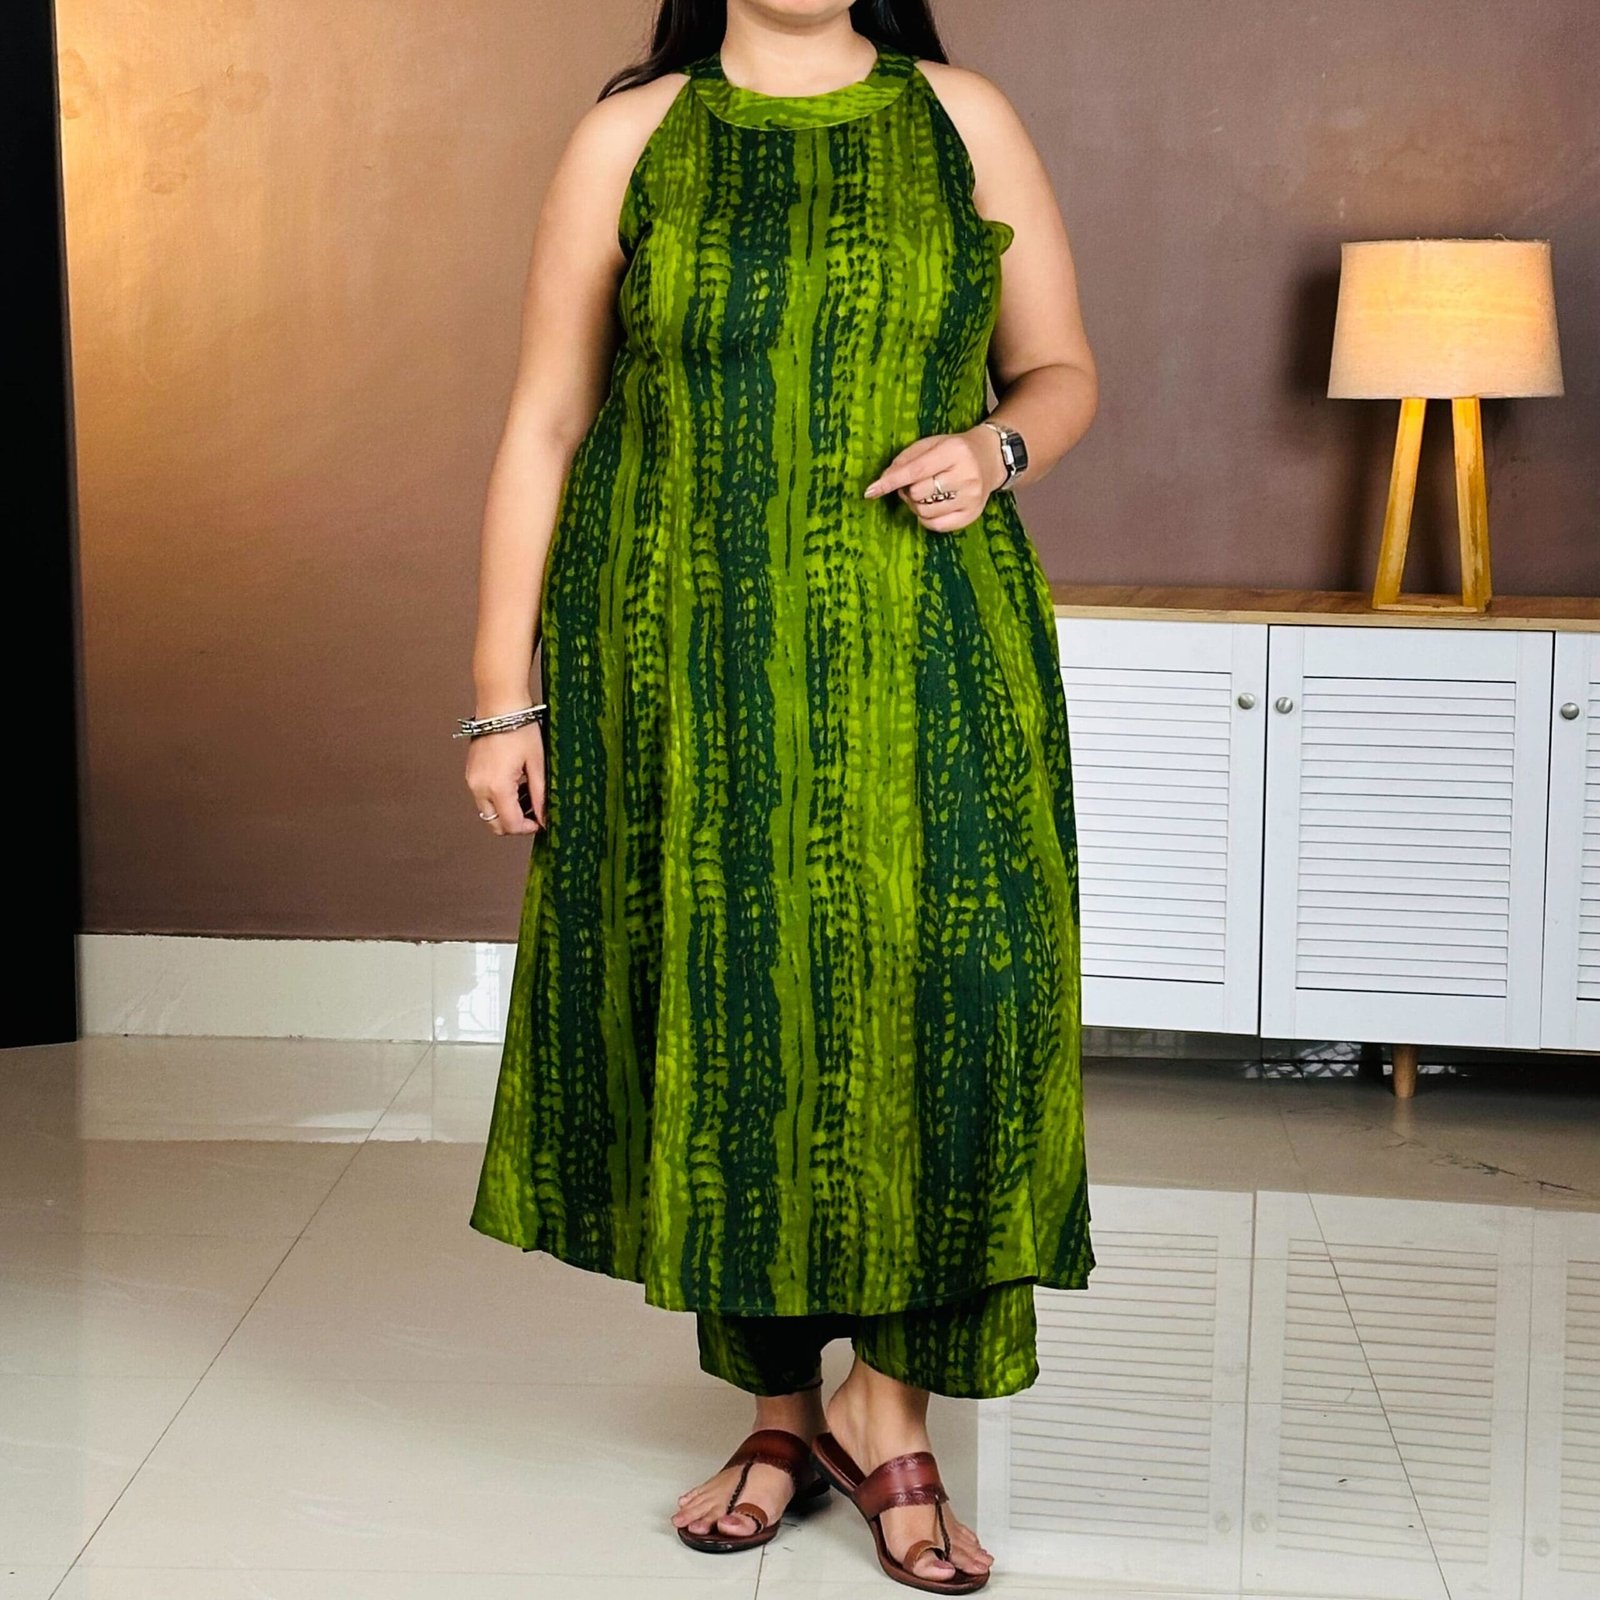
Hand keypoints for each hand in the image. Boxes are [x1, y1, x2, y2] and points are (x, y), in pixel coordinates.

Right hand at [465, 722, 545, 836]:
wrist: (500, 706)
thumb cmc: (520, 730)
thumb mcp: (537, 764)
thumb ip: (540, 795)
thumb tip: (544, 817)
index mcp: (497, 787)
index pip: (511, 824)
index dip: (528, 828)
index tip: (541, 822)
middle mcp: (479, 787)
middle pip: (495, 824)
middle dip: (515, 823)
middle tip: (534, 812)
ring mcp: (472, 781)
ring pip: (488, 812)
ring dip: (506, 812)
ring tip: (527, 794)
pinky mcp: (470, 773)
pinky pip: (483, 797)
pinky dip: (498, 799)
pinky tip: (515, 784)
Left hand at [862, 426, 1006, 532]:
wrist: (990, 458)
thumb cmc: (954, 450)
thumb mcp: (931, 444)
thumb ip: (905, 459)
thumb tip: (883, 479)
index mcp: (954, 451)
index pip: (915, 470)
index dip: (890, 482)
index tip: (870, 491)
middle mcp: (966, 475)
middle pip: (918, 494)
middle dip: (907, 491)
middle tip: (912, 485)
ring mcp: (972, 497)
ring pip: (925, 512)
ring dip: (916, 505)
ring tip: (924, 494)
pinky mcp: (973, 514)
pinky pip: (937, 526)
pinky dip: (926, 519)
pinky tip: (932, 506)